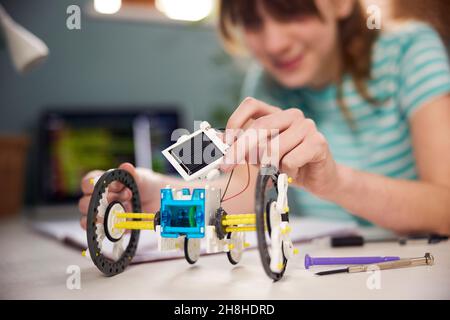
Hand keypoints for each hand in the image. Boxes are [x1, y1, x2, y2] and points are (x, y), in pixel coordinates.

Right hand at [78, 162, 160, 229]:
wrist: (156, 201)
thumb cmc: (144, 186)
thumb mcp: (141, 179)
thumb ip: (133, 175)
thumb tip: (126, 167)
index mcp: (102, 183)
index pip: (87, 183)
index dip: (93, 185)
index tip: (111, 186)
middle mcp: (99, 199)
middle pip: (85, 203)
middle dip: (104, 201)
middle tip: (126, 196)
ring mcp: (103, 214)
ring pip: (88, 218)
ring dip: (103, 216)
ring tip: (123, 210)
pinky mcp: (110, 227)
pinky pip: (100, 231)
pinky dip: (107, 228)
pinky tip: (118, 223)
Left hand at [220, 97, 339, 197]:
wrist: (321, 179)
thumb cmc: (289, 165)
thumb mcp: (261, 155)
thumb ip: (245, 148)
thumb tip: (221, 144)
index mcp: (277, 114)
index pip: (251, 105)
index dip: (234, 121)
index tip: (225, 143)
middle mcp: (292, 115)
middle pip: (259, 127)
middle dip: (240, 149)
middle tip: (227, 165)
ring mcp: (307, 127)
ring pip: (273, 148)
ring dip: (269, 166)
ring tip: (278, 170)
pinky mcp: (318, 142)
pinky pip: (288, 161)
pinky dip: (286, 172)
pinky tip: (295, 172)